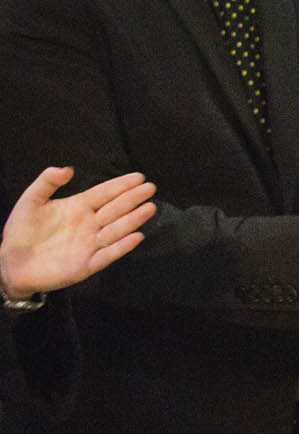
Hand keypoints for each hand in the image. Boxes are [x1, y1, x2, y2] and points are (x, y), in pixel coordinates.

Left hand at [0, 168, 155, 301]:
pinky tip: (136, 237)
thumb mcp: (30, 202)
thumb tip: (67, 168)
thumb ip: (46, 183)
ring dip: (133, 220)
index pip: (104, 193)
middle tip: (150, 188)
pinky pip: (108, 254)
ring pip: (116, 230)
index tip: (138, 177)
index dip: (120, 185)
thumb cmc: (21, 232)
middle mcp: (89, 224)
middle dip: (133, 198)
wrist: (11, 264)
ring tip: (149, 208)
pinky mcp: (88, 264)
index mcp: (78, 207)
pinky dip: (122, 246)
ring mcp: (90, 244)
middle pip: (115, 209)